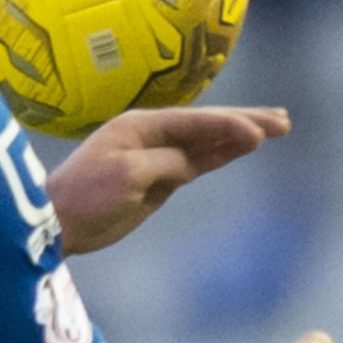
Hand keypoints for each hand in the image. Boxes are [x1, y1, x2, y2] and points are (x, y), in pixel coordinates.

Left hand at [45, 105, 291, 254]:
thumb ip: (163, 163)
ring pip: (208, 141)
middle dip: (246, 121)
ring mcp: (158, 155)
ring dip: (241, 134)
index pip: (195, 123)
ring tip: (277, 128)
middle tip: (285, 121)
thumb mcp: (126, 177)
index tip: (260, 134)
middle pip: (208, 125)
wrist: (58, 221)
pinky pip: (199, 161)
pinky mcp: (161, 178)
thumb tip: (190, 161)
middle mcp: (153, 135)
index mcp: (141, 127)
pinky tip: (245, 147)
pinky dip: (224, 153)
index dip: (229, 126)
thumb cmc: (85, 196)